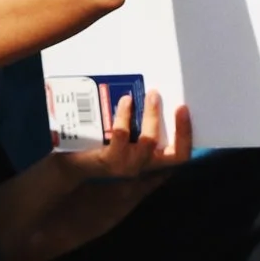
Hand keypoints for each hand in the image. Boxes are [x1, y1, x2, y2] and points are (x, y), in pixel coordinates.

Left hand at [62, 93, 191, 180]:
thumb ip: (141, 124)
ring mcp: (128, 166)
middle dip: (179, 127)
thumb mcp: (127, 138)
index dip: (186, 134)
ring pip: (149, 141)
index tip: (183, 107)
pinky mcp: (110, 161)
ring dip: (151, 116)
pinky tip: (125, 101)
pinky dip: (125, 115)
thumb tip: (154, 93)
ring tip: (150, 95)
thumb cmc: (104, 146)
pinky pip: (122, 135)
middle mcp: (144, 167)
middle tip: (167, 97)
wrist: (73, 164)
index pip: (180, 155)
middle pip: (174, 154)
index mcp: (152, 161)